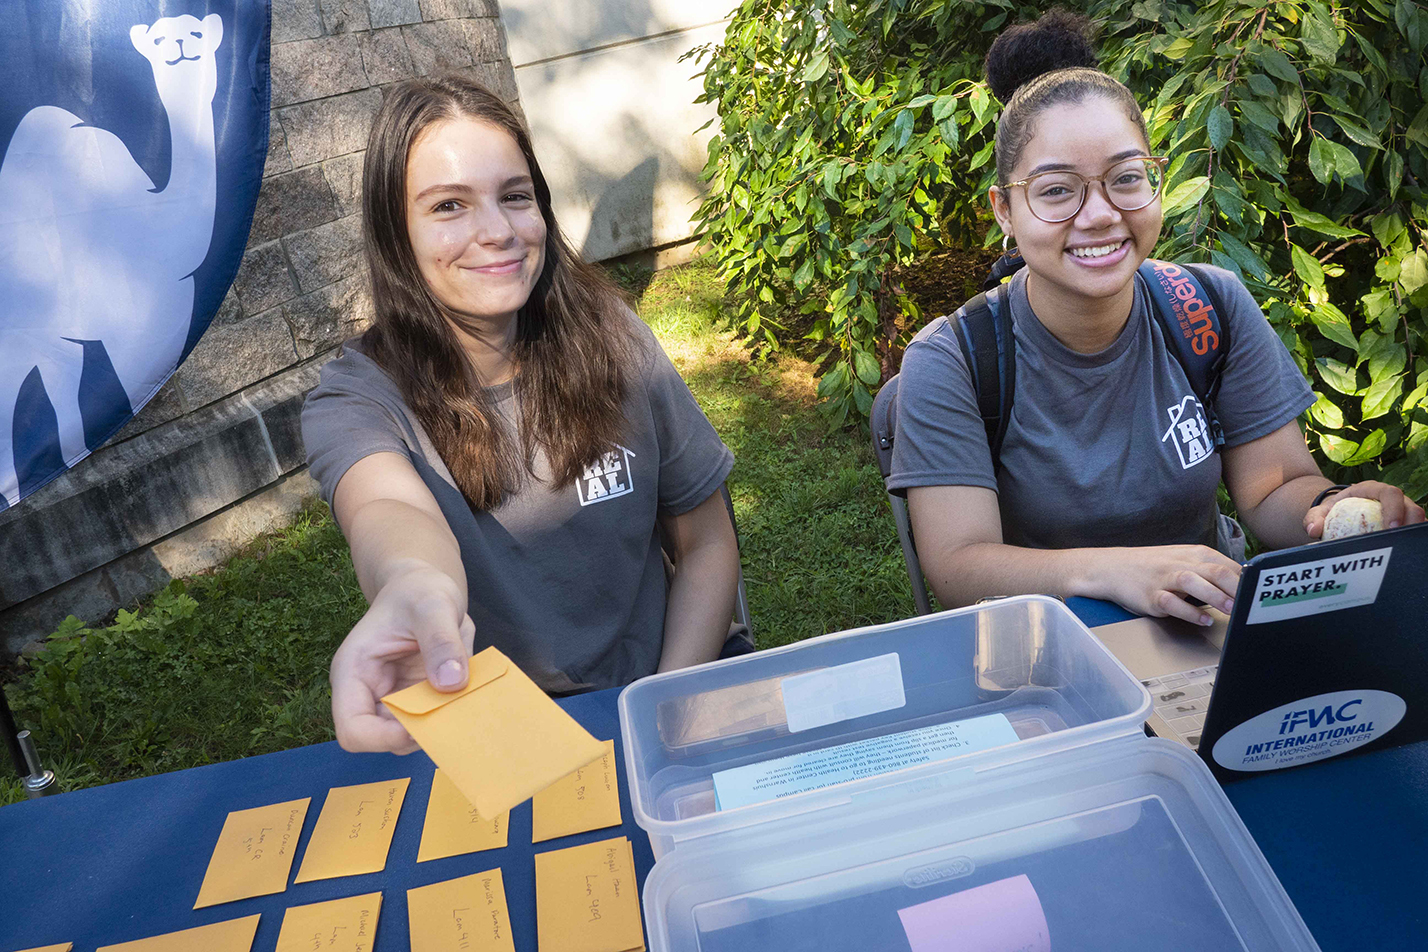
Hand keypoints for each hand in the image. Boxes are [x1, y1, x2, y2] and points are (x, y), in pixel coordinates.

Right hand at [329, 565, 475, 753]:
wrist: (425, 588)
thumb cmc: (418, 591)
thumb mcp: (432, 605)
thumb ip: (441, 640)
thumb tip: (451, 684)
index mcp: (354, 672)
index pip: (353, 731)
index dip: (385, 738)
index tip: (424, 721)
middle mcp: (369, 693)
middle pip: (385, 740)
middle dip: (421, 731)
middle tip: (456, 706)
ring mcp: (393, 700)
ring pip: (413, 736)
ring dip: (441, 723)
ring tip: (464, 693)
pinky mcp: (417, 700)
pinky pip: (433, 721)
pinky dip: (452, 714)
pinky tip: (468, 692)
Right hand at [1093, 545, 1241, 625]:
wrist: (1112, 568)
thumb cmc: (1152, 566)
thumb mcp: (1183, 560)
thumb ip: (1210, 570)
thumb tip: (1243, 584)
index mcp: (1194, 554)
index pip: (1228, 565)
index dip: (1247, 581)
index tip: (1261, 596)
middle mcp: (1181, 564)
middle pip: (1215, 571)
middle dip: (1237, 588)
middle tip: (1252, 603)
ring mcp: (1164, 579)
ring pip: (1194, 583)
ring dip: (1216, 597)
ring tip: (1232, 610)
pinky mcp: (1151, 596)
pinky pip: (1172, 603)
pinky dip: (1189, 612)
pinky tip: (1203, 620)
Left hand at [1304, 481, 1425, 538]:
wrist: (1340, 512)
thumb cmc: (1332, 510)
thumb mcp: (1320, 512)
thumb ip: (1313, 518)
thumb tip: (1313, 530)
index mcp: (1372, 489)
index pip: (1390, 493)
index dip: (1395, 508)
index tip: (1392, 527)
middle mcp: (1390, 497)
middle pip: (1410, 506)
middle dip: (1411, 522)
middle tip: (1401, 541)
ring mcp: (1400, 509)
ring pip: (1416, 519)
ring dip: (1414, 532)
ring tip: (1406, 548)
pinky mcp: (1403, 521)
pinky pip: (1413, 530)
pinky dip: (1412, 539)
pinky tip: (1406, 551)